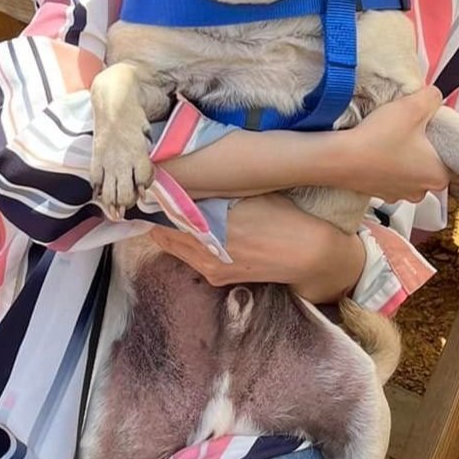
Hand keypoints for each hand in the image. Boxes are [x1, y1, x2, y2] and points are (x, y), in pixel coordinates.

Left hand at [149, 194, 366, 302]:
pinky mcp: (217, 278)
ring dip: (169, 231)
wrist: (309, 253)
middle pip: (162, 231)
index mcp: (208, 222)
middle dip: (158, 215)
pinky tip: (191, 233)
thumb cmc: (283, 215)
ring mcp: (208, 266)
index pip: (162, 211)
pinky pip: (189, 260)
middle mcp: (202, 248)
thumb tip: (188, 180)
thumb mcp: (247, 192)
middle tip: (155, 199)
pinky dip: (184, 246)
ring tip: (170, 213)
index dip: (153, 199)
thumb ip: (214, 190)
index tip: (150, 188)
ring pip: (173, 247)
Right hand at [330, 87, 449, 202]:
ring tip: (387, 136)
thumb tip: (434, 96)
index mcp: (438, 176)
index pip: (450, 153)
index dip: (437, 134)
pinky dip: (384, 162)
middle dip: (420, 144)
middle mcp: (421, 191)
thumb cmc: (377, 139)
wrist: (339, 158)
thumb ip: (432, 97)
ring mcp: (398, 194)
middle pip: (429, 161)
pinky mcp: (379, 192)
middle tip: (406, 126)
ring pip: (408, 168)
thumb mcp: (412, 107)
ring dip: (401, 153)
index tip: (423, 122)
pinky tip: (375, 148)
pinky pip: (389, 174)